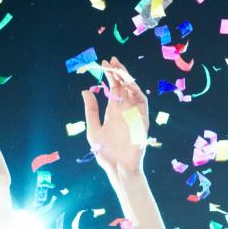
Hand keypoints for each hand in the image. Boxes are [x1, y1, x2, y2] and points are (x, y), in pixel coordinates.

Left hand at [82, 56, 148, 177]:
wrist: (118, 168)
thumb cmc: (105, 153)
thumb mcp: (93, 129)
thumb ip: (91, 111)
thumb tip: (85, 91)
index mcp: (113, 111)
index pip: (114, 88)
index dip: (111, 75)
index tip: (104, 63)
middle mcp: (124, 110)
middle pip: (124, 86)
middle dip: (119, 72)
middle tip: (112, 60)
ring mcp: (134, 115)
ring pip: (134, 91)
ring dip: (128, 79)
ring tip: (119, 69)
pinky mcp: (142, 121)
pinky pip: (142, 103)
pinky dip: (137, 92)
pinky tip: (129, 85)